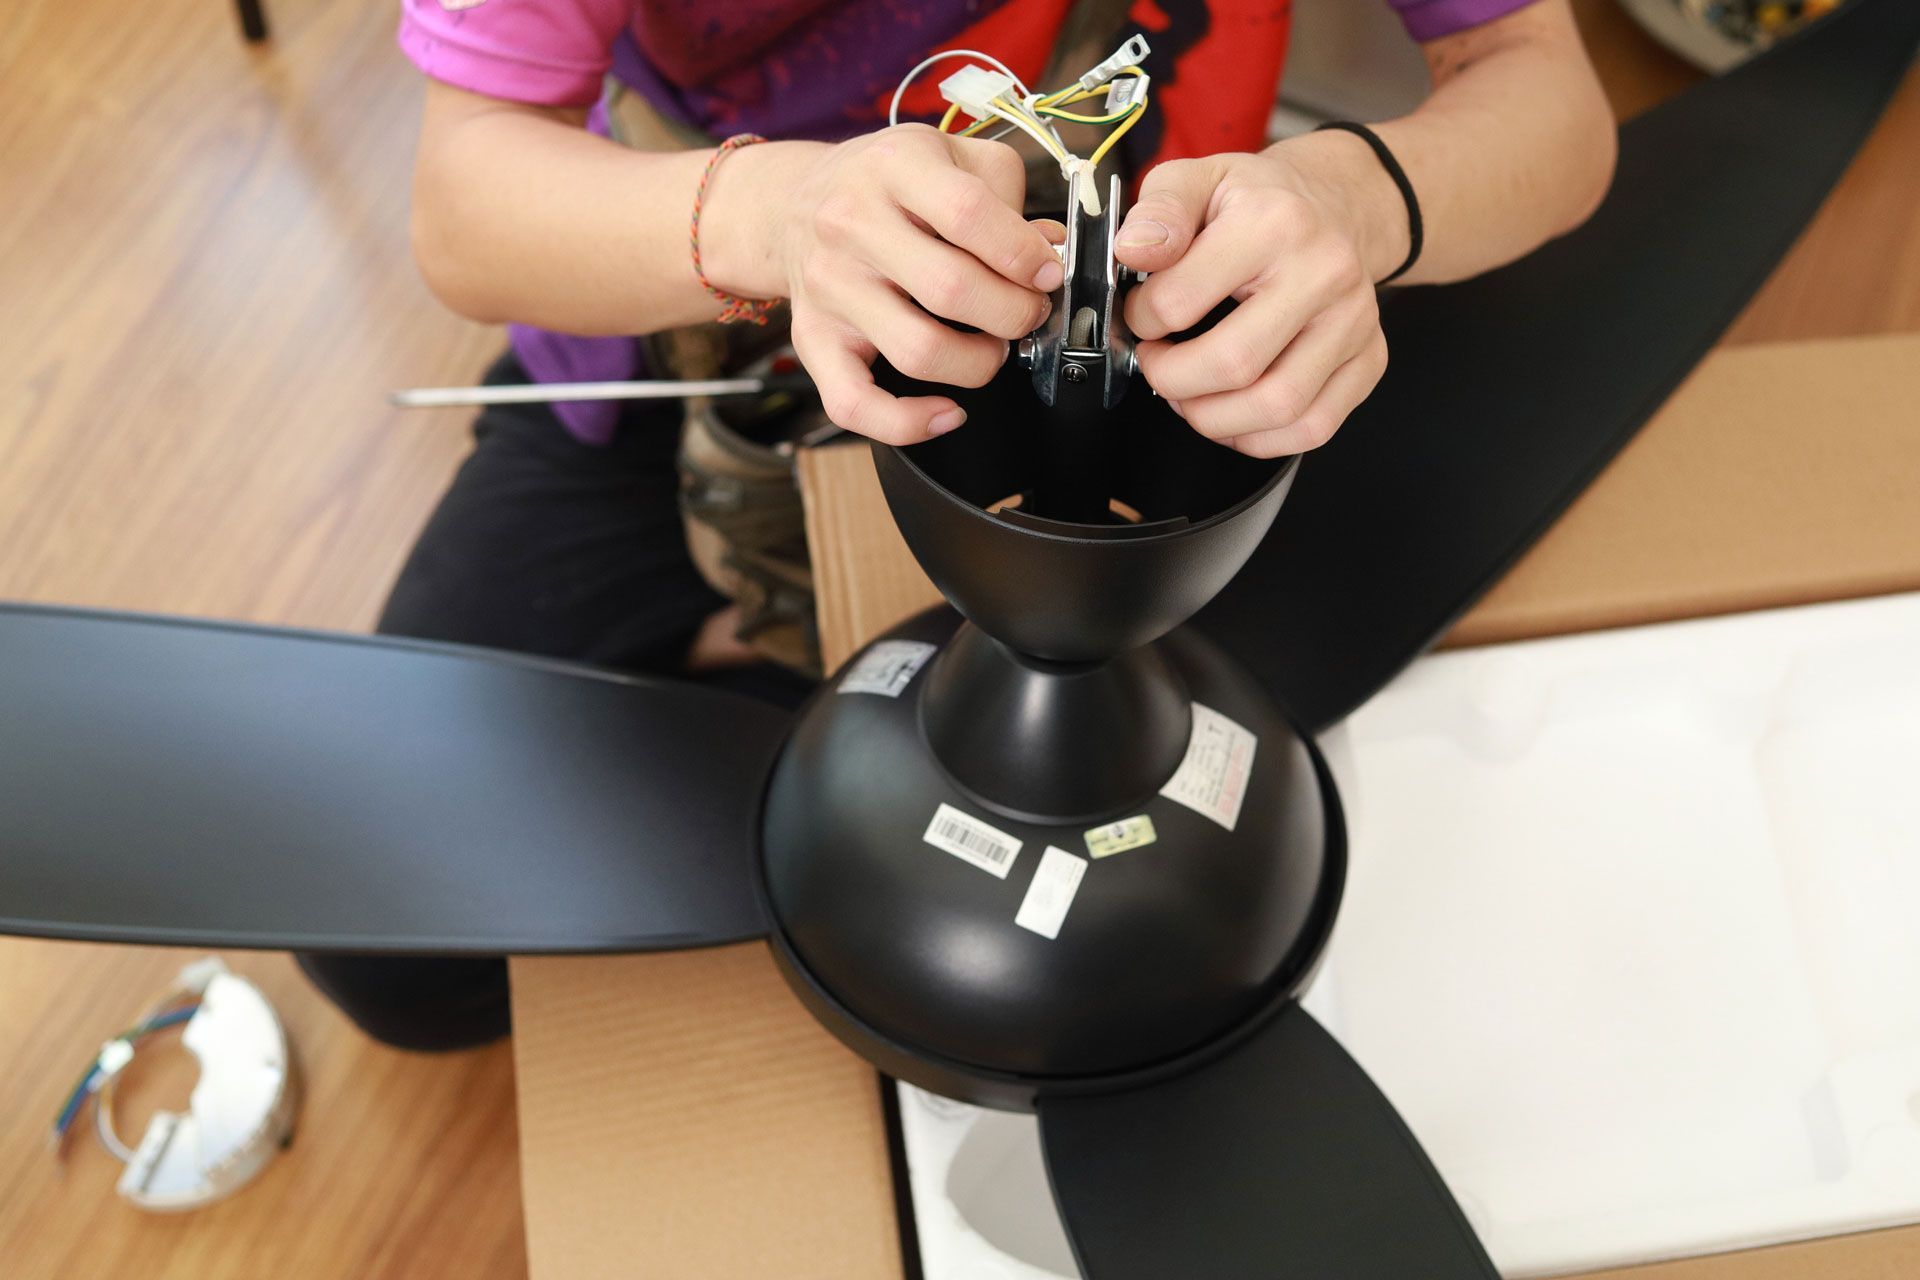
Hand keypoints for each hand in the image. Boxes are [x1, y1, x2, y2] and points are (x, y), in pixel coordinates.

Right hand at [732, 127, 1063, 445]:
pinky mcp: (812, 339)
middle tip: (1028, 312)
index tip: (1048, 274)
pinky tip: (947, 412)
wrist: (793, 204)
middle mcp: (852, 223)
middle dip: (1013, 313)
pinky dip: (908, 423)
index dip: (1023, 254)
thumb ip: (1006, 195)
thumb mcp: (949, 155)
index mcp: (895, 166)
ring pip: (917, 351)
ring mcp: (830, 286)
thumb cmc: (886, 185)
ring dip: (978, 363)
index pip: (968, 213)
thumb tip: (1050, 251)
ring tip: (993, 347)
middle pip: (950, 289)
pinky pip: (855, 403)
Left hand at [1114, 142, 1401, 456]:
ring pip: (1276, 407)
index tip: (1141, 317)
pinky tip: (1232, 415)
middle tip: (1157, 365)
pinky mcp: (1369, 359)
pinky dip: (1260, 438)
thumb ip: (1158, 210)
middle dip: (1172, 381)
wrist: (1334, 205)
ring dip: (1212, 417)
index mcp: (1273, 223)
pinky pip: (1313, 427)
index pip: (1180, 301)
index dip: (1141, 321)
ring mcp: (1353, 321)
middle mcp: (1324, 273)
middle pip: (1233, 365)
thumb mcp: (1197, 179)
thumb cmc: (1258, 202)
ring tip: (1189, 394)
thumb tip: (1134, 251)